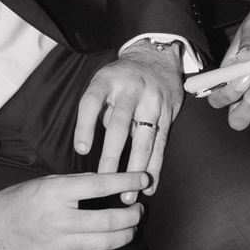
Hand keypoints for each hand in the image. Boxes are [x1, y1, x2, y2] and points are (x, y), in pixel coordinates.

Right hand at [0, 172, 149, 249]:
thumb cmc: (18, 202)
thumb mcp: (44, 183)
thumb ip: (76, 184)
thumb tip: (111, 182)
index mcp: (55, 192)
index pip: (101, 185)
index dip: (127, 182)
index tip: (143, 180)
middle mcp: (57, 219)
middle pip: (109, 219)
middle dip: (132, 215)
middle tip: (138, 210)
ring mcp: (56, 245)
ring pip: (105, 244)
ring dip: (125, 235)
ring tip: (129, 228)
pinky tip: (109, 249)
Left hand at [74, 43, 183, 196]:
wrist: (156, 56)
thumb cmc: (121, 77)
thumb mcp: (103, 81)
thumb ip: (98, 110)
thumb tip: (92, 145)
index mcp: (107, 81)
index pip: (91, 102)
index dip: (85, 126)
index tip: (81, 150)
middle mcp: (130, 90)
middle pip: (119, 126)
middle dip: (111, 157)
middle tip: (104, 181)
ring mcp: (152, 101)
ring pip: (143, 139)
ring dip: (135, 168)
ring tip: (128, 194)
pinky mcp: (168, 112)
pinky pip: (161, 143)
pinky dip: (155, 165)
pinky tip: (149, 184)